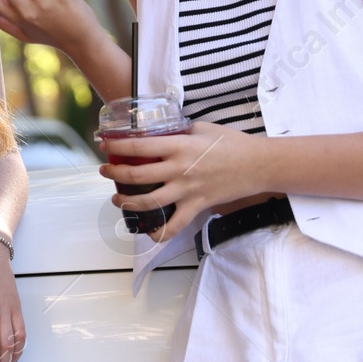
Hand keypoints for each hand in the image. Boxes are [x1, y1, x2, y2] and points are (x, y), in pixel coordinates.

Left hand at [100, 121, 262, 243]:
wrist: (257, 165)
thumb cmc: (232, 143)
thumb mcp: (202, 128)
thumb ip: (180, 132)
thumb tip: (163, 134)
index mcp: (178, 146)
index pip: (138, 146)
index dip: (116, 146)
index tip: (104, 145)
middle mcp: (178, 169)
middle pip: (136, 176)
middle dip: (114, 173)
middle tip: (105, 170)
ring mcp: (187, 190)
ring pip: (149, 202)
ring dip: (127, 202)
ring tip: (117, 198)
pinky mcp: (196, 206)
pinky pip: (174, 226)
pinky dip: (160, 233)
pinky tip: (149, 232)